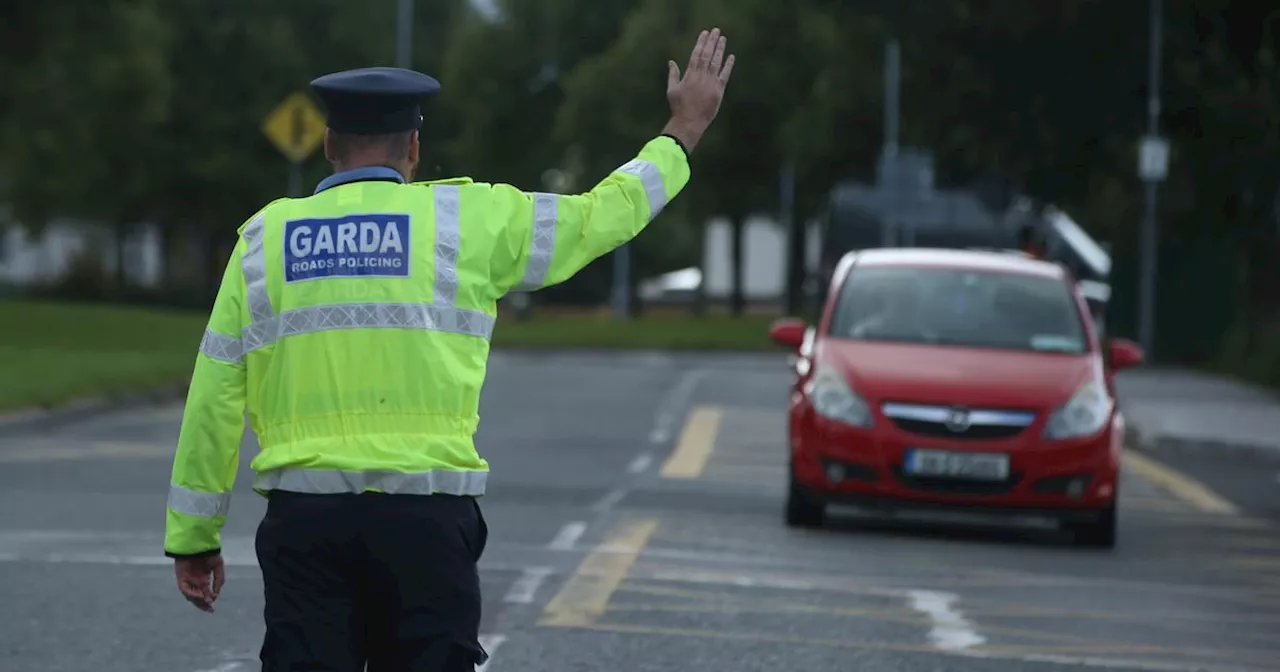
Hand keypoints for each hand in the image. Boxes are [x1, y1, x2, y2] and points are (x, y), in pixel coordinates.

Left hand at [174, 554, 224, 611]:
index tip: (213, 607)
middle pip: (197, 598)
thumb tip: (216, 594)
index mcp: (203, 580)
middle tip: (210, 609)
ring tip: (206, 602)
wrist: (198, 545)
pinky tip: (198, 595)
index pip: (205, 594)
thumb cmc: (208, 554)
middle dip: (203, 604)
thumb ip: (219, 580)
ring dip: (197, 600)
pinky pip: (184, 589)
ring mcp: (187, 581)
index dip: (209, 601)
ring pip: (190, 595)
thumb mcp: (218, 567)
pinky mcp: (181, 578)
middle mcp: (195, 582)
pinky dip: (191, 593)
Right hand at [664, 27, 734, 152]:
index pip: (696, 54)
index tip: (705, 33)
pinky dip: (728, 65)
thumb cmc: (678, 107)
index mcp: (689, 74)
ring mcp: (711, 83)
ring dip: (720, 49)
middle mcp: (701, 76)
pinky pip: (725, 75)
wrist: (689, 122)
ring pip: (717, 62)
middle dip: (712, 41)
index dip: (701, 42)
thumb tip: (671, 62)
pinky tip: (731, 57)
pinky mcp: (719, 91)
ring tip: (723, 38)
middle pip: (708, 54)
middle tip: (716, 30)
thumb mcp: (672, 89)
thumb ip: (673, 74)